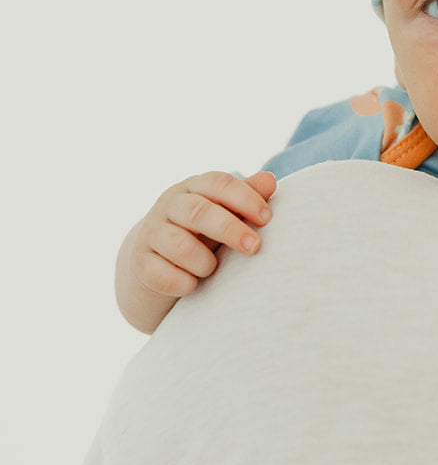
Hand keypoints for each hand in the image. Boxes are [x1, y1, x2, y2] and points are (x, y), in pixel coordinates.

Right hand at [116, 170, 276, 331]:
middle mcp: (168, 205)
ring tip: (212, 269)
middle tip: (254, 247)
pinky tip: (192, 284)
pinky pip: (162, 275)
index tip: (267, 218)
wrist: (157, 263)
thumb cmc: (203, 233)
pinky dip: (184, 283)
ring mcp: (151, 233)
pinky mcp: (140, 263)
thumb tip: (270, 180)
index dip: (245, 198)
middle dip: (230, 229)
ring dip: (205, 263)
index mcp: (193, 188)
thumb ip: (246, 198)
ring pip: (179, 246)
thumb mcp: (224, 213)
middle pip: (198, 212)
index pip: (218, 183)